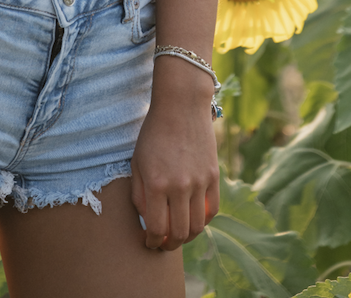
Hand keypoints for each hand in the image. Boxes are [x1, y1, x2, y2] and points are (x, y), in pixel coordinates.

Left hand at [130, 86, 219, 248]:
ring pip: (198, 226)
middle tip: (163, 245)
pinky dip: (203, 221)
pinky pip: (212, 210)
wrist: (180, 105)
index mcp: (157, 184)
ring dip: (187, 237)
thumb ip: (139, 194)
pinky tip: (194, 219)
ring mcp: (199, 182)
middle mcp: (179, 187)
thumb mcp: (137, 162)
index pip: (156, 229)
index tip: (148, 243)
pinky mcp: (213, 176)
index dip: (152, 242)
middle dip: (169, 245)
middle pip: (179, 233)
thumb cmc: (153, 132)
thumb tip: (146, 221)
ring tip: (178, 235)